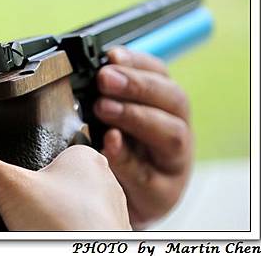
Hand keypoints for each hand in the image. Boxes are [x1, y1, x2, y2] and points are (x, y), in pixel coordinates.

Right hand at [0, 145, 130, 230]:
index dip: (27, 170)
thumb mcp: (10, 186)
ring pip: (67, 208)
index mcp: (86, 157)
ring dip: (48, 217)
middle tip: (18, 211)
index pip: (49, 153)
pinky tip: (44, 236)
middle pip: (55, 183)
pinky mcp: (108, 236)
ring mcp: (111, 212)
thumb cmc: (63, 224)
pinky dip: (60, 231)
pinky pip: (77, 228)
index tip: (13, 188)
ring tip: (32, 228)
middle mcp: (105, 181)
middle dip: (35, 197)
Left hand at [94, 47, 191, 228]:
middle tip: (105, 78)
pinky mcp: (162, 193)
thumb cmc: (116, 155)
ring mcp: (173, 163)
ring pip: (171, 134)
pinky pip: (147, 174)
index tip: (111, 55)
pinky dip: (126, 157)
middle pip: (173, 99)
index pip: (160, 74)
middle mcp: (177, 130)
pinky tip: (108, 144)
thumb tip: (83, 72)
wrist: (118, 204)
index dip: (137, 61)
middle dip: (137, 84)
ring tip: (104, 108)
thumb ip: (104, 98)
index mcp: (164, 106)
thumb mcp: (110, 120)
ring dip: (135, 116)